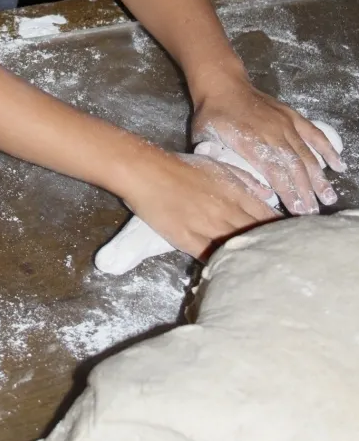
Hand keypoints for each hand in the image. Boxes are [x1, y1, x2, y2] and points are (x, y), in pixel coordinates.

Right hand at [127, 148, 278, 260]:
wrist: (148, 172)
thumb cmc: (182, 166)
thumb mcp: (219, 166)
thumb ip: (245, 180)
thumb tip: (267, 194)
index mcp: (236, 193)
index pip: (268, 218)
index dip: (281, 231)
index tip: (293, 241)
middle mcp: (227, 212)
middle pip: (257, 236)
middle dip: (272, 248)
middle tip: (286, 263)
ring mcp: (209, 228)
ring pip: (238, 249)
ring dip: (251, 259)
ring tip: (266, 273)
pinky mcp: (189, 241)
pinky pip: (212, 257)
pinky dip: (223, 265)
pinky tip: (233, 274)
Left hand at [192, 72, 345, 215]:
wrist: (223, 86)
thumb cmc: (212, 116)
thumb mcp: (205, 139)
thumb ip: (218, 162)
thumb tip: (231, 185)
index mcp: (249, 142)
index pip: (274, 172)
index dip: (288, 191)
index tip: (297, 210)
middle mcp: (272, 133)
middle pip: (294, 167)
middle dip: (305, 191)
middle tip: (313, 212)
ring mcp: (285, 124)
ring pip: (306, 154)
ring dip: (318, 177)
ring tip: (328, 197)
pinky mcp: (292, 116)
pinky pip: (314, 134)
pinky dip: (327, 149)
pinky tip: (338, 165)